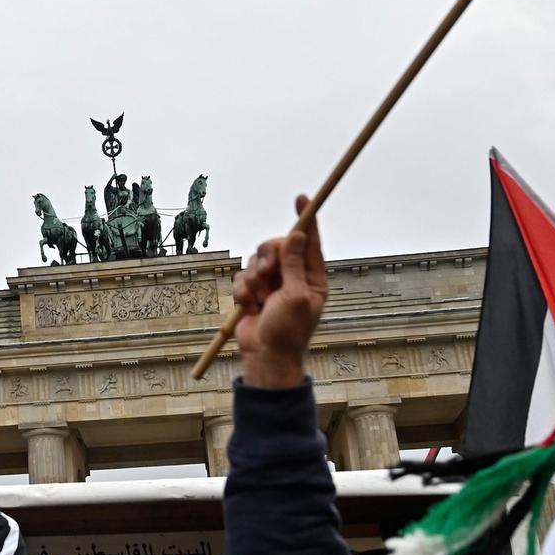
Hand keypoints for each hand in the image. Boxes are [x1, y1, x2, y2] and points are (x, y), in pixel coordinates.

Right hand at [233, 195, 327, 388]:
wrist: (265, 356)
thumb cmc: (288, 332)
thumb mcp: (296, 296)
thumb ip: (294, 265)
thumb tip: (296, 236)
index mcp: (312, 277)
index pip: (310, 241)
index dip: (306, 219)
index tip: (302, 198)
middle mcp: (293, 276)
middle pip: (276, 245)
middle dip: (267, 258)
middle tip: (266, 274)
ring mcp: (272, 283)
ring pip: (256, 259)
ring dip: (254, 279)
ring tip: (259, 300)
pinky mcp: (253, 290)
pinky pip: (243, 275)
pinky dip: (244, 291)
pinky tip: (250, 307)